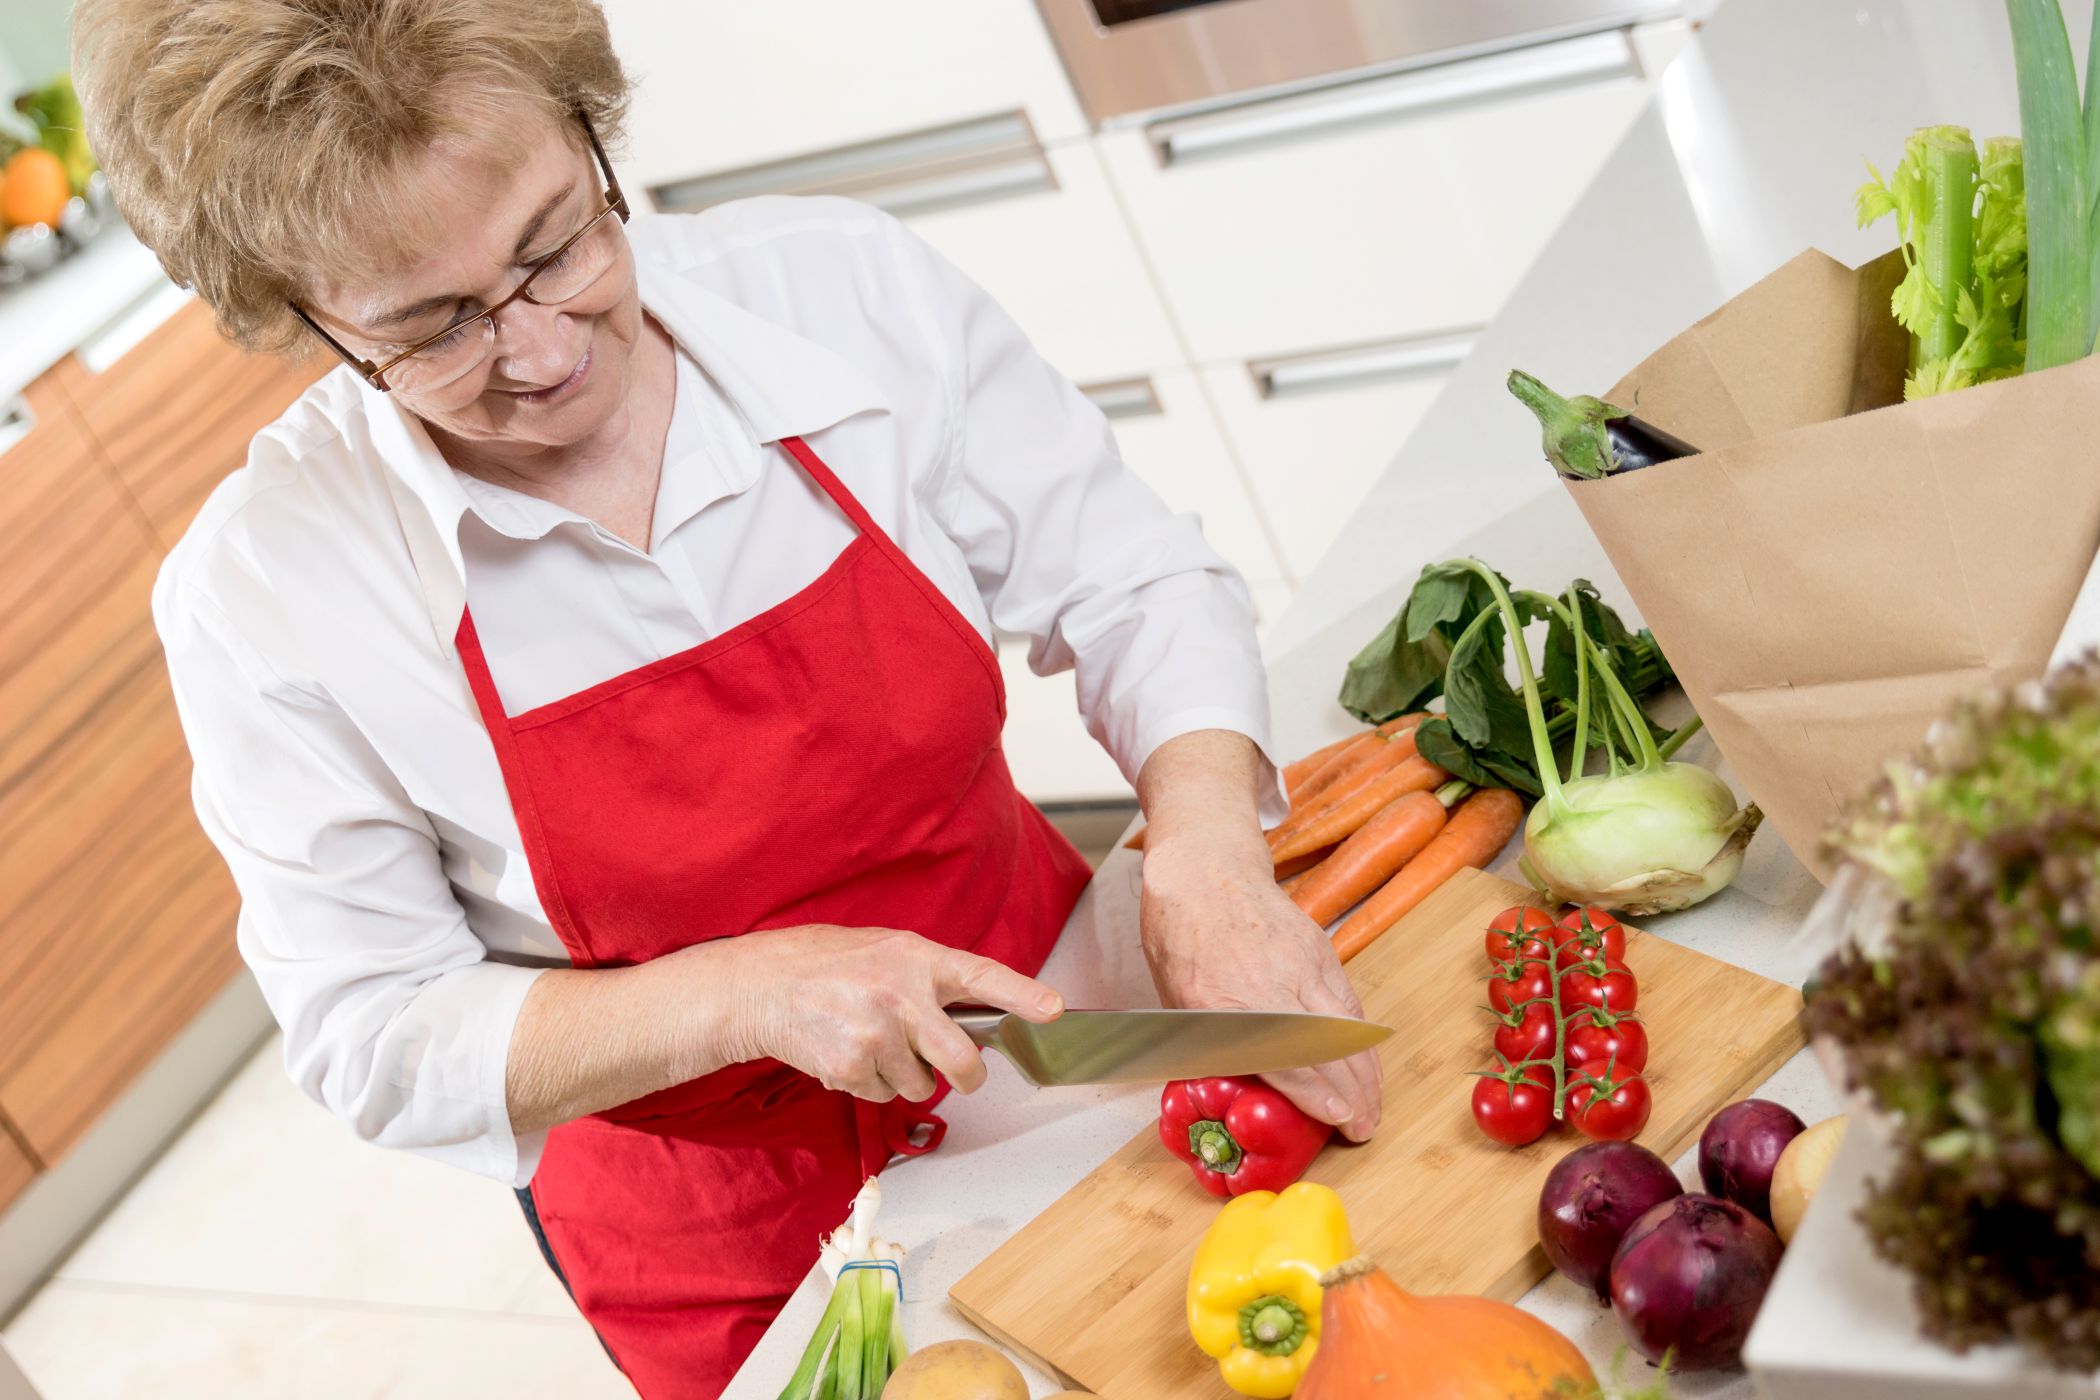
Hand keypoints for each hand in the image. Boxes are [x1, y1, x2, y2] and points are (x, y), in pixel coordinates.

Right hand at [710, 925, 1063, 1102]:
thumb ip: (933, 980)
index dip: (1023, 995)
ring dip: (904, 1075)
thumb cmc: (832, 965)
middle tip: (957, 1071)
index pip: (982, 977)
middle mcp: (901, 996)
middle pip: (961, 1060)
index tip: (1055, 1009)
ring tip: (873, 1041)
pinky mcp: (850, 1067)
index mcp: (918, 959)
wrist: (765, 986)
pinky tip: (849, 1053)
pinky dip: (870, 1083)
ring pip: (920, 1084)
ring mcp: (876, 1035)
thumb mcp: (889, 951)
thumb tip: (980, 1018)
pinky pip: (883, 1095)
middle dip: (966, 1075)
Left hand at [1140, 842, 1383, 1141]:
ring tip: (1372, 1107)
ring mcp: (1300, 962)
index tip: (1337, 1117)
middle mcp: (1267, 980)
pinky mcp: (1319, 950)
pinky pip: (1348, 1002)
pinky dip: (1362, 1039)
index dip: (1313, 1091)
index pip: (1279, 1052)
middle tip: (1363, 1127)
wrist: (1205, 870)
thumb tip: (1235, 1091)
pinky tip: (1367, 1063)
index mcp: (1219, 997)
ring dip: (1365, 1072)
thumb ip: (1208, 1043)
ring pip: (1345, 1026)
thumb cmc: (1179, 935)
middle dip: (1352, 1093)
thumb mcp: (1174, 997)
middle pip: (1324, 1044)